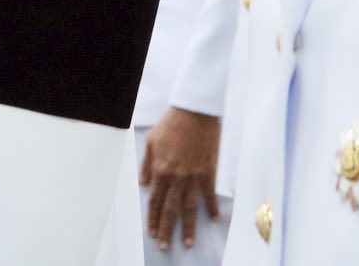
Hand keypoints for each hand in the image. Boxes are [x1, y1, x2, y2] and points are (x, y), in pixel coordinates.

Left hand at [141, 106, 222, 251]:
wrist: (194, 112)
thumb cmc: (171, 124)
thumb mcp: (151, 141)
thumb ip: (147, 164)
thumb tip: (145, 184)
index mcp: (161, 170)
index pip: (155, 201)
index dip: (154, 219)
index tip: (153, 233)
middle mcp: (177, 177)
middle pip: (171, 209)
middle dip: (167, 230)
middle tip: (165, 247)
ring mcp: (194, 176)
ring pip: (190, 207)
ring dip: (189, 227)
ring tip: (188, 243)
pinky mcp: (209, 172)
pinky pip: (209, 194)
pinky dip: (212, 207)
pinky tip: (213, 219)